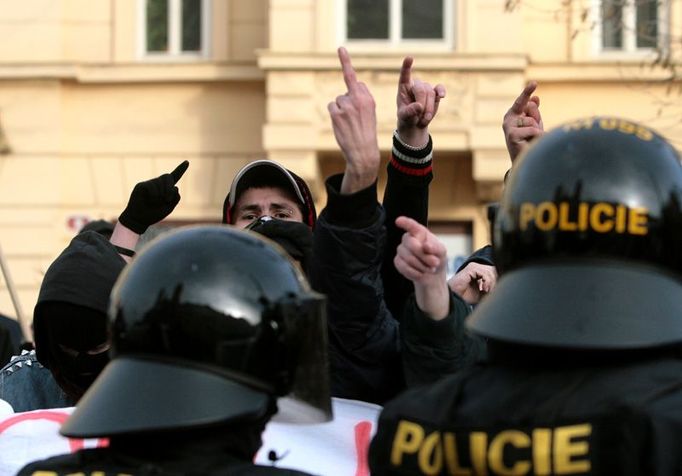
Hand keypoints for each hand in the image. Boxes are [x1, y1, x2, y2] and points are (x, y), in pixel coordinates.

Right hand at [118, 160, 188, 233]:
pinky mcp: (141, 185)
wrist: (139, 220)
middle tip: (167, 200)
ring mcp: (149, 184)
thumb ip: (176, 198)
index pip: (174, 177)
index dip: (181, 169)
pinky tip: (150, 201)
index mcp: (166, 189)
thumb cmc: (153, 215)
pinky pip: (152, 186)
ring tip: (155, 203)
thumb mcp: (169, 208)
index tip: (187, 162)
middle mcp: (158, 184)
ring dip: (161, 195)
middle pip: (168, 176)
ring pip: (161, 182)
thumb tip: (175, 186)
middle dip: (169, 188)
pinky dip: (154, 195)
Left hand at [328, 47, 380, 194]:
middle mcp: (358, 99)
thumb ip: (362, 98)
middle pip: (345, 92)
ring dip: (340, 110)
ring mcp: (346, 106)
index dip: (346, 63)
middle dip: (347, 103)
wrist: (363, 152)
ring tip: (348, 124)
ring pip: (338, 100)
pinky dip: (334, 115)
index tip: (340, 49)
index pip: (354, 78)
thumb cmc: (366, 132)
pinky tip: (341, 124)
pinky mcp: (336, 113)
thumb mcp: (369, 113)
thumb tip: (351, 88)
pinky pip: (331, 107)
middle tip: (354, 119)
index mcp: (368, 98)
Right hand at [394, 216, 448, 319]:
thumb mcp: (441, 252)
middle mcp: (408, 239)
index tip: (398, 221)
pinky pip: (403, 266)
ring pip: (407, 257)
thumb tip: (426, 246)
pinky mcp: (398, 261)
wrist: (432, 276)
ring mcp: (401, 250)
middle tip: (434, 263)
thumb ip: (435, 248)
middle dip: (423, 255)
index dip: (405, 223)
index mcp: (419, 233)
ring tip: (430, 269)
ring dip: (421, 265)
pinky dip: (414, 272)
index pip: (411, 225)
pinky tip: (420, 273)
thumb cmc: (437, 259)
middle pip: (411, 244)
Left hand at [396, 57, 445, 146]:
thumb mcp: (404, 117)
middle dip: (422, 103)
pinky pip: (440, 88)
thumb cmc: (407, 118)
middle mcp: (415, 85)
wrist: (416, 123)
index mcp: (403, 87)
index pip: (404, 75)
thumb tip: (419, 106)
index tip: (409, 57)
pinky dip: (441, 91)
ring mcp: (426, 87)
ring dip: (429, 108)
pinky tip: (442, 96)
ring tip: (424, 119)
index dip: (406, 67)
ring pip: (430, 93)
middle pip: (421, 89)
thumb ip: (409, 112)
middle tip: (420, 117)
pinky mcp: (435, 92)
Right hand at [447, 262, 497, 304]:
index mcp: (480, 271)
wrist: (453, 297)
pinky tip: (483, 289)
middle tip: (491, 292)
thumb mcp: (482, 293)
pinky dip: (487, 282)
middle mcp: (477, 267)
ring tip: (487, 291)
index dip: (497, 281)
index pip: (495, 272)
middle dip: (495, 282)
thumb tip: (502, 287)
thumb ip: (491, 288)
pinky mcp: (470, 269)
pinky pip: (484, 273)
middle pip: (494, 270)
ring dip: (491, 283)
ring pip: (491, 272)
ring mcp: (474, 267)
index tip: (495, 291)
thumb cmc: (464, 296)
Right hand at [503, 81, 543, 162]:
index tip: (534, 83)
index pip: (522, 100)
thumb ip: (534, 111)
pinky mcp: (512, 135)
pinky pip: (532, 130)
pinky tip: (529, 144)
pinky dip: (536, 138)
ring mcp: (509, 127)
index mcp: (513, 113)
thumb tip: (535, 98)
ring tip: (530, 140)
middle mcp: (508, 119)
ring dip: (537, 131)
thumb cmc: (529, 140)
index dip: (527, 91)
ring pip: (532, 121)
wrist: (523, 160)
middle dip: (537, 119)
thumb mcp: (534, 123)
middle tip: (532, 132)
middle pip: (531, 108)